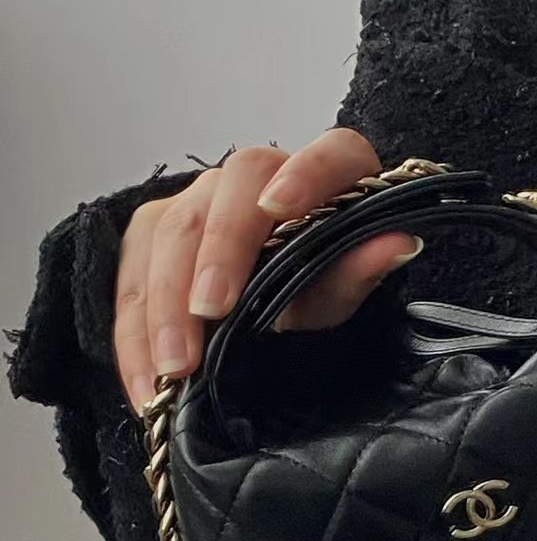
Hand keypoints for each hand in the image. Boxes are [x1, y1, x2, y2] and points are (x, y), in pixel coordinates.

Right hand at [113, 127, 423, 417]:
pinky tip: (146, 383)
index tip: (280, 208)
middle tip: (211, 313)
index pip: (327, 157)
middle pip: (224, 195)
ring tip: (175, 366)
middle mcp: (256, 175)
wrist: (285, 303)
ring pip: (168, 233)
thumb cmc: (322, 286)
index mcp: (325, 176)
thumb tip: (399, 242)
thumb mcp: (344, 291)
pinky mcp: (155, 230)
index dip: (306, 175)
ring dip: (165, 305)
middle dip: (214, 256)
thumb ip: (362, 269)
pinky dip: (136, 335)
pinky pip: (133, 277)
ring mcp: (199, 198)